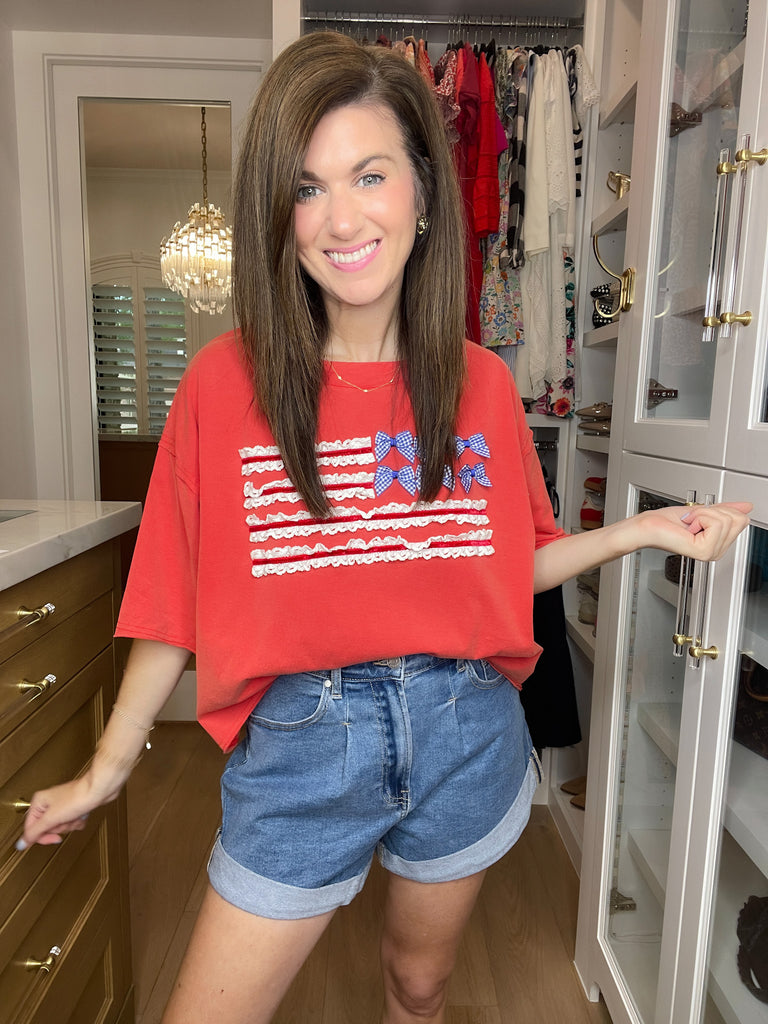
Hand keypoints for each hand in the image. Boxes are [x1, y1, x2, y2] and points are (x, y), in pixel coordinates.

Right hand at [17, 767, 124, 850]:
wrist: (99, 790)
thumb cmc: (77, 797)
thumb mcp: (51, 818)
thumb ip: (34, 832)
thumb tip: (20, 843)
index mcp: (39, 802)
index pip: (31, 828)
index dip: (42, 836)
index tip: (53, 838)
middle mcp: (49, 802)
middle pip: (47, 828)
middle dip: (59, 828)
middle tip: (65, 819)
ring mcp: (62, 805)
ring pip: (61, 827)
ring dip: (70, 824)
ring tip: (74, 815)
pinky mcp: (74, 808)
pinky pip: (72, 823)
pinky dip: (77, 822)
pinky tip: (81, 814)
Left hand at [633, 501, 751, 560]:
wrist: (648, 526)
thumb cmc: (665, 522)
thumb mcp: (702, 511)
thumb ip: (725, 510)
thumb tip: (746, 506)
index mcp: (718, 544)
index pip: (741, 520)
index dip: (720, 510)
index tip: (700, 516)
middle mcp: (717, 551)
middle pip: (738, 519)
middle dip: (713, 511)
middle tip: (693, 520)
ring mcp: (711, 553)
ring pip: (726, 520)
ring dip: (703, 514)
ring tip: (689, 524)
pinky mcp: (704, 551)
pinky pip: (716, 523)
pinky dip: (700, 517)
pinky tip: (688, 528)